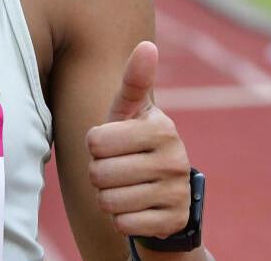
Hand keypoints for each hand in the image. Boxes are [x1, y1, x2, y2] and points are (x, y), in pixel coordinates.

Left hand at [86, 41, 191, 239]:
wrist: (165, 193)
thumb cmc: (134, 143)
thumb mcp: (130, 112)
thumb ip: (134, 81)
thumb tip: (147, 45)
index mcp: (161, 127)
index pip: (94, 140)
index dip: (95, 145)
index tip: (112, 144)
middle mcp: (175, 159)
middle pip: (98, 173)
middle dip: (99, 173)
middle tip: (117, 168)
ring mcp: (176, 192)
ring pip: (108, 201)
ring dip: (107, 197)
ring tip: (125, 187)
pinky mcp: (172, 222)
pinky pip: (122, 224)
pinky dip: (120, 219)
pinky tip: (135, 208)